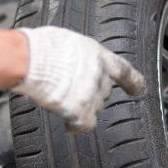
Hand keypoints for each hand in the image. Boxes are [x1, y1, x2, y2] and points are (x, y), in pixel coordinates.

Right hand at [12, 27, 145, 131]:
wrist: (29, 59)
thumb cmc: (39, 47)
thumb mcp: (67, 42)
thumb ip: (79, 56)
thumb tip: (75, 61)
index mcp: (97, 55)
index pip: (124, 70)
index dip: (133, 82)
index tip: (139, 89)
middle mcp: (99, 74)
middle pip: (105, 92)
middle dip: (92, 94)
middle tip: (71, 90)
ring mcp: (92, 94)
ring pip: (95, 108)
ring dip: (82, 107)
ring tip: (62, 99)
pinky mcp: (81, 110)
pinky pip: (85, 124)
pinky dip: (76, 125)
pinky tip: (68, 123)